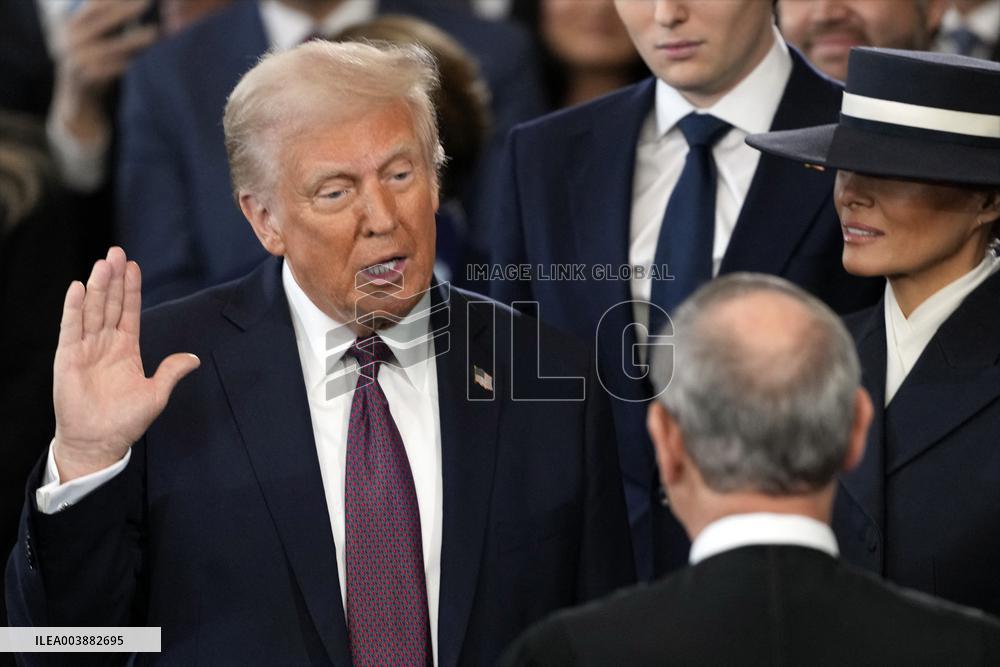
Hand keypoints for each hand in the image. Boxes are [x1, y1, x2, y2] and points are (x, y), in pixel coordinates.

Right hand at [51, 0, 157, 142]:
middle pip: (101, 21)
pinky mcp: (83, 79)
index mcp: (70, 26)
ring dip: (134, 39)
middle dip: (125, 10)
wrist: (77, 100)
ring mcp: (74, 60)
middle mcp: (69, 40)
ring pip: (109, 46)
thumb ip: (110, 24)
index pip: (93, 6)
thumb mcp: (96, 40)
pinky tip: (146, 58)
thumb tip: (141, 6)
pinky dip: (129, 63)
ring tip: (156, 32)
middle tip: (148, 3)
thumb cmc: (94, 63)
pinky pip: (111, 69)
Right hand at [53, 247, 198, 481]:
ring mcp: (86, 349)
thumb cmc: (125, 421)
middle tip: (116, 252)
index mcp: (126, 349)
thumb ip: (171, 372)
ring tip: (102, 263)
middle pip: (111, 304)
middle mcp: (105, 343)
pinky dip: (75, 308)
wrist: (99, 442)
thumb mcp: (156, 394)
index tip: (134, 266)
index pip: (130, 311)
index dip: (132, 289)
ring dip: (98, 287)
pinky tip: (79, 288)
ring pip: (93, 311)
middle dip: (114, 278)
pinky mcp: (68, 358)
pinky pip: (71, 329)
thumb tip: (194, 358)